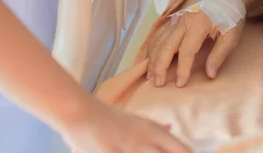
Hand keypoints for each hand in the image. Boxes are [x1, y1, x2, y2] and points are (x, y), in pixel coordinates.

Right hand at [60, 98, 189, 152]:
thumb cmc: (108, 116)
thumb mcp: (135, 119)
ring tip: (139, 151)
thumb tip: (172, 130)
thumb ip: (155, 128)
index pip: (181, 149)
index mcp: (152, 130)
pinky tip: (123, 152)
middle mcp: (144, 143)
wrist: (80, 114)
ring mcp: (128, 152)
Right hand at [145, 8, 244, 87]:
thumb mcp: (231, 36)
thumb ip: (220, 54)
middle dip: (160, 66)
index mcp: (199, 23)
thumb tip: (210, 74)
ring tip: (149, 77)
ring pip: (158, 41)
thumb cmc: (230, 18)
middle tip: (157, 84)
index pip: (187, 50)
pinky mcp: (172, 21)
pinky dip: (151, 49)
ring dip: (152, 59)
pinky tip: (148, 61)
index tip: (180, 84)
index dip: (182, 68)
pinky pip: (157, 36)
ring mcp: (176, 20)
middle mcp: (184, 21)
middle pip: (166, 46)